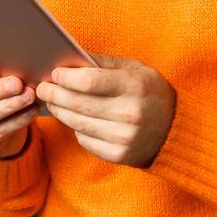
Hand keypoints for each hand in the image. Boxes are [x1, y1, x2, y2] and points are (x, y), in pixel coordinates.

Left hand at [36, 51, 176, 167]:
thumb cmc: (150, 92)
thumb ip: (104, 64)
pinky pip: (84, 140)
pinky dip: (76, 128)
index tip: (55, 73)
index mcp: (134, 86)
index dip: (66, 78)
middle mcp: (130, 113)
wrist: (174, 129)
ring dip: (59, 111)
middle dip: (54, 94)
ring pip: (77, 123)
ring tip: (52, 102)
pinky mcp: (118, 155)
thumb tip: (70, 61)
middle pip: (78, 104)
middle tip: (43, 88)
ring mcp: (124, 137)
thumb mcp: (136, 69)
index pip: (89, 82)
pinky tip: (75, 119)